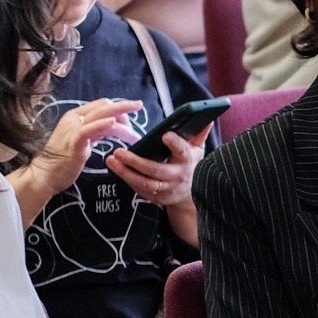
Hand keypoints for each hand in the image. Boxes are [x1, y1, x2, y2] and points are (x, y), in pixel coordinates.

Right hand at [16, 97, 140, 209]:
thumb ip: (95, 132)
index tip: (132, 114)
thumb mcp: (83, 142)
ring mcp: (73, 129)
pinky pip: (89, 129)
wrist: (45, 175)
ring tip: (134, 133)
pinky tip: (114, 124)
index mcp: (75, 117)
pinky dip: (102, 124)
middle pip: (103, 106)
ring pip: (101, 115)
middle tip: (139, 106)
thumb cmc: (63, 161)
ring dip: (122, 121)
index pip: (100, 105)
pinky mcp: (74, 142)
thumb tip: (112, 126)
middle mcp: (74, 118)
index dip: (118, 108)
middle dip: (124, 107)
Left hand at [105, 127, 202, 243]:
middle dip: (136, 162)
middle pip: (156, 170)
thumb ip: (199, 134)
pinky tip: (116, 169)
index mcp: (187, 160)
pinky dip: (127, 179)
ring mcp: (166, 189)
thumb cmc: (190, 165)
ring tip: (112, 160)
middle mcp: (177, 176)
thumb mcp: (196, 150)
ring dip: (126, 172)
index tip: (165, 135)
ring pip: (144, 183)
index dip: (175, 144)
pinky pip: (139, 189)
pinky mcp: (156, 198)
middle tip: (119, 152)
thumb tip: (206, 119)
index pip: (182, 151)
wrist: (190, 194)